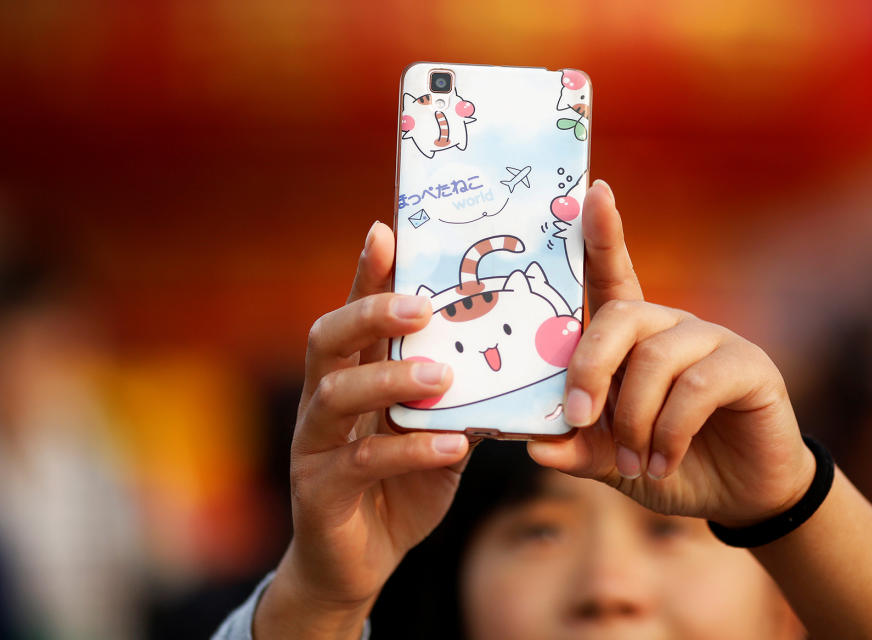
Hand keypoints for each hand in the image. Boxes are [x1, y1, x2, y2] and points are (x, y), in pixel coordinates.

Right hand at [256, 221, 472, 637]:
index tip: (387, 232)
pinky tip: (450, 444)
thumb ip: (457, 396)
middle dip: (369, 313)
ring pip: (336, 395)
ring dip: (389, 378)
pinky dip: (410, 450)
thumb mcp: (433, 432)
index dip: (367, 273)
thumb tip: (507, 355)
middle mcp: (322, 401)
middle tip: (420, 305)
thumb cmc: (398, 486)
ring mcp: (315, 445)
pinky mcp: (321, 491)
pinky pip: (364, 462)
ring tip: (440, 376)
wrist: (357, 562)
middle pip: (328, 339)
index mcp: (350, 376)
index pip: (355, 314)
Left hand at [528, 181, 814, 527]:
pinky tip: (663, 462)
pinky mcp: (749, 365)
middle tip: (577, 418)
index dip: (601, 235)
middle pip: (619, 316)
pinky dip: (670, 431)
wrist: (735, 497)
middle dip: (589, 368)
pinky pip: (697, 386)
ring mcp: (712, 340)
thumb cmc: (662, 463)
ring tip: (632, 462)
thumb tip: (532, 444)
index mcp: (631, 337)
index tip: (592, 193)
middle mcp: (669, 326)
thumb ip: (574, 447)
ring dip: (633, 418)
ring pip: (655, 359)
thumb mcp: (608, 458)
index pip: (610, 275)